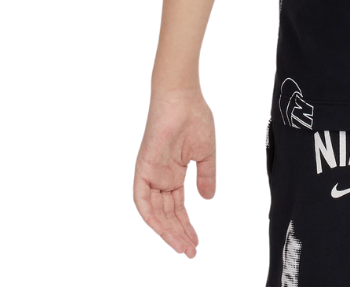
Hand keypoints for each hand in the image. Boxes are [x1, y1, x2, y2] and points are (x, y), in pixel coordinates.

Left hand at [133, 88, 215, 257]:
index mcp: (174, 173)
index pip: (178, 207)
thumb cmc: (194, 117)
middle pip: (167, 213)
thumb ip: (206, 176)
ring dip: (167, 230)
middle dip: (178, 233)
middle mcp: (160, 177)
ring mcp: (151, 173)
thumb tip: (208, 199)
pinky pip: (142, 198)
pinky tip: (161, 229)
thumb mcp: (205, 153)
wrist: (182, 97)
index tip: (196, 242)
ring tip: (182, 245)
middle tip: (190, 251)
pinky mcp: (144, 168)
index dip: (186, 226)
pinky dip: (150, 215)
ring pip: (155, 211)